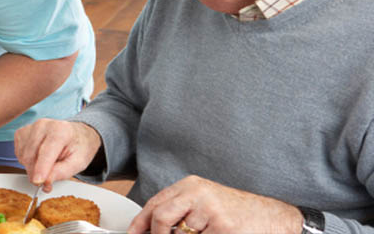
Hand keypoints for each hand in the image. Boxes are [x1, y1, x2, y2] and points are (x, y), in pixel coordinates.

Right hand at [14, 119, 100, 191]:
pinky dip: (27, 161)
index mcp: (60, 130)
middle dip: (36, 173)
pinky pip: (18, 154)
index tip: (37, 181)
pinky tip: (38, 158)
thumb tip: (46, 181)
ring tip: (47, 165)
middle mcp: (43, 125)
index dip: (41, 168)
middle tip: (47, 181)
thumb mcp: (78, 162)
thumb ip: (62, 172)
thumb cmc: (77, 147)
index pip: (46, 151)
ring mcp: (30, 127)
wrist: (75, 135)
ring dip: (32, 167)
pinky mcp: (21, 132)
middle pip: (31, 156)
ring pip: (23, 156)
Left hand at [127, 175, 302, 233]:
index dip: (140, 223)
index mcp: (190, 186)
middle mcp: (199, 194)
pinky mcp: (223, 228)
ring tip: (205, 231)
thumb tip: (149, 228)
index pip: (155, 204)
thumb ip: (179, 210)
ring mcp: (211, 211)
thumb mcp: (204, 202)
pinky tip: (215, 233)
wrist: (274, 216)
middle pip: (161, 218)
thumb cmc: (237, 212)